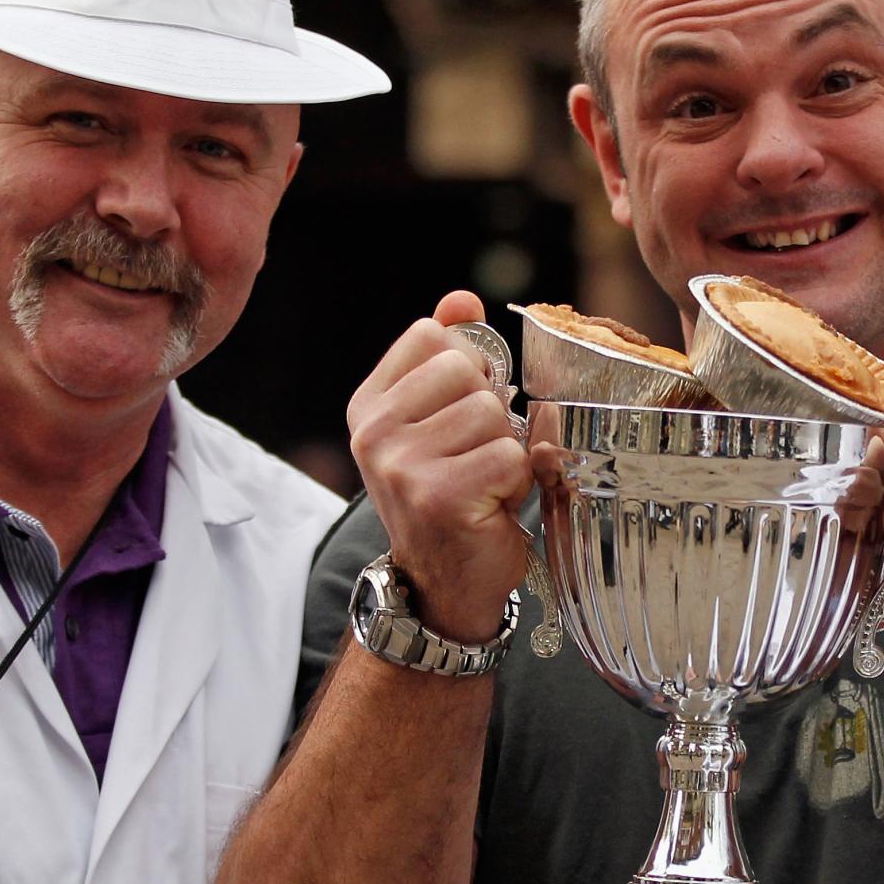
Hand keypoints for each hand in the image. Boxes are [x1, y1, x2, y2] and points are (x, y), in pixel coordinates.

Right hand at [345, 292, 531, 643]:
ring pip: (494, 415)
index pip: (434, 336)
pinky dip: (515, 483)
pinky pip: (508, 456)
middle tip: (473, 458)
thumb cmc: (450, 495)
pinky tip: (490, 506)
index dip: (468, 370)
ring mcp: (401, 464)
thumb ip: (448, 355)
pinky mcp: (439, 496)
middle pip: (469, 371)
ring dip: (505, 452)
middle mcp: (374, 432)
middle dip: (491, 416)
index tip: (457, 415)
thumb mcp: (439, 420)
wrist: (444, 584)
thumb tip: (462, 298)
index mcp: (369, 405)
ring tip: (482, 484)